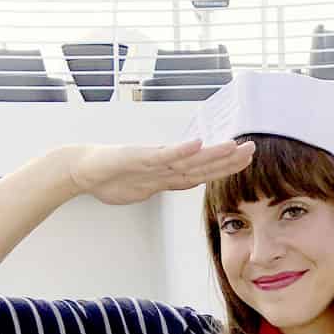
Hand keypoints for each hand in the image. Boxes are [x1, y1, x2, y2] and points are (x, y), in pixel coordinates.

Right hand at [66, 138, 255, 205]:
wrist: (81, 169)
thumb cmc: (108, 177)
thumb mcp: (141, 189)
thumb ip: (160, 186)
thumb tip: (174, 186)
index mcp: (166, 174)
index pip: (200, 172)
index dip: (223, 168)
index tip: (244, 162)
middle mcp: (163, 164)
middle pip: (201, 163)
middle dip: (227, 158)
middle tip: (252, 148)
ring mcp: (151, 160)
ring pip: (187, 158)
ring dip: (212, 153)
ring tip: (234, 146)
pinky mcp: (137, 157)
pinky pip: (163, 155)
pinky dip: (180, 150)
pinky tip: (197, 144)